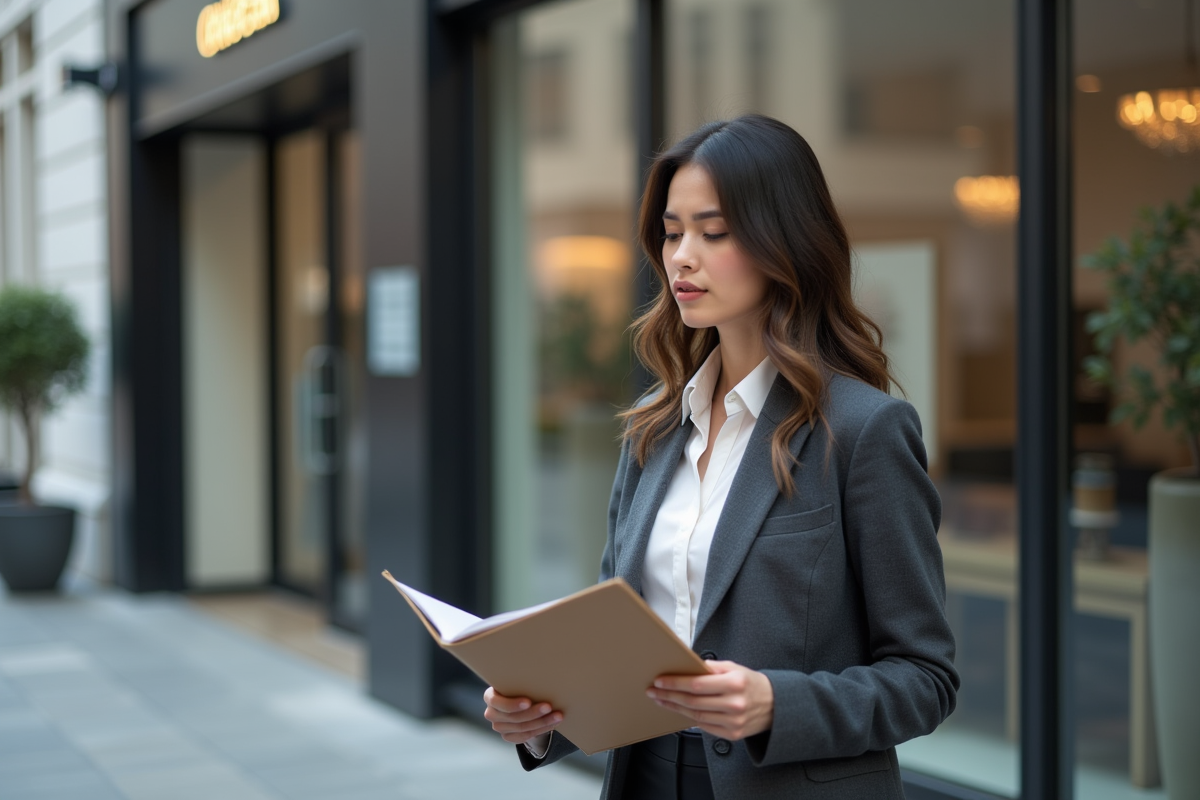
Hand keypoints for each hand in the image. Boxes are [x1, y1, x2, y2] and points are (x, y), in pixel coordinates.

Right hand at [483, 686, 562, 744]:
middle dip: (533, 713)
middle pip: (513, 717)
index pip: (497, 702)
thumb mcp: (517, 680)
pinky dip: (541, 730)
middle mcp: (491, 713)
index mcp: (490, 696)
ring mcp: (499, 727)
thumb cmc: (519, 686)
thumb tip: (542, 669)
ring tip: (557, 716)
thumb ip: (522, 679)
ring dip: (542, 722)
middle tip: (549, 707)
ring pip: (522, 728)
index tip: (528, 701)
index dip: (513, 704)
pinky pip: (525, 736)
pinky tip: (552, 724)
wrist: (519, 700)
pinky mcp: (508, 736)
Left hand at [646, 660, 773, 739]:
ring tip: (662, 700)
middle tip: (654, 691)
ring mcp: (734, 721)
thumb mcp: (735, 668)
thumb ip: (711, 668)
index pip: (697, 684)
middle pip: (693, 701)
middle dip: (669, 695)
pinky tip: (679, 711)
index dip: (675, 683)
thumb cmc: (753, 684)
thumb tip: (687, 667)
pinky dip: (690, 719)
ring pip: (696, 716)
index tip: (660, 681)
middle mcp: (734, 704)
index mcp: (735, 683)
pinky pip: (705, 726)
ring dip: (675, 708)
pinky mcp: (732, 734)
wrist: (776, 706)